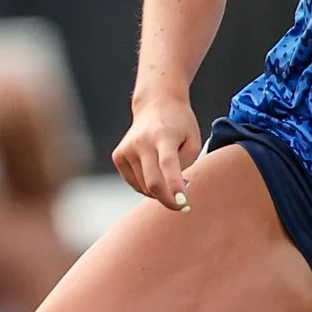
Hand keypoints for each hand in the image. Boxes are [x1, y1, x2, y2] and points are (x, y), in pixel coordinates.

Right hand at [113, 90, 200, 210]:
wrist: (156, 104)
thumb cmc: (180, 125)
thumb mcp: (193, 140)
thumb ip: (186, 165)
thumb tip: (171, 191)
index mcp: (164, 135)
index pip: (167, 164)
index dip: (175, 186)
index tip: (183, 204)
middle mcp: (142, 142)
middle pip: (153, 182)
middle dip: (169, 200)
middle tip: (182, 206)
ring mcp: (127, 149)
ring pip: (144, 187)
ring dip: (160, 190)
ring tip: (171, 175)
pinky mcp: (118, 156)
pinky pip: (135, 183)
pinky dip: (147, 185)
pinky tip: (155, 172)